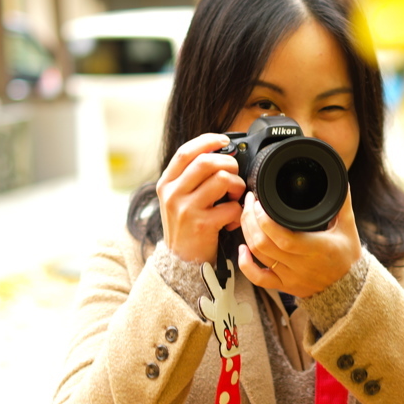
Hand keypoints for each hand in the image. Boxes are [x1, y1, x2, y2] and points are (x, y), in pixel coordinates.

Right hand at [157, 133, 246, 263]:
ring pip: (222, 179)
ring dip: (236, 186)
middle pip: (206, 161)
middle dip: (229, 164)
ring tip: (233, 197)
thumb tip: (219, 153)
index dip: (207, 141)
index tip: (224, 141)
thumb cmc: (186, 226)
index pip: (186, 152)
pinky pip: (231, 207)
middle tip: (234, 176)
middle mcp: (173, 193)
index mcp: (167, 183)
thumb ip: (191, 177)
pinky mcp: (201, 225)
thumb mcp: (178, 198)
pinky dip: (237, 212)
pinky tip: (230, 220)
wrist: (181, 262)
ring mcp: (186, 209)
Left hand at [237, 187, 360, 297]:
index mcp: (316, 249)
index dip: (265, 221)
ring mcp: (290, 277)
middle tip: (250, 202)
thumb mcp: (348, 227)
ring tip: (246, 216)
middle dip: (250, 220)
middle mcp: (301, 265)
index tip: (259, 202)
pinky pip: (258, 279)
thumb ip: (342, 203)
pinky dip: (245, 264)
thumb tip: (340, 179)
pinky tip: (242, 249)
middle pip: (264, 244)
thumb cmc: (348, 257)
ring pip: (258, 256)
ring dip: (247, 233)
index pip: (283, 238)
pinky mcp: (283, 286)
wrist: (349, 288)